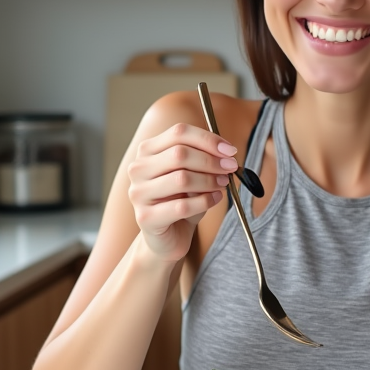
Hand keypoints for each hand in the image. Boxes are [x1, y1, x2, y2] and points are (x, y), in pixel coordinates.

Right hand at [127, 123, 236, 263]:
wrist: (168, 236)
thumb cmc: (181, 200)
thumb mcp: (193, 174)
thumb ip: (204, 159)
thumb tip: (226, 154)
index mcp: (147, 151)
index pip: (178, 133)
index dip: (208, 139)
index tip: (230, 150)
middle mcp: (138, 169)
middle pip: (180, 154)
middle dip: (211, 160)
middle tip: (230, 167)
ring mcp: (139, 193)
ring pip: (182, 179)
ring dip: (209, 180)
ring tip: (222, 184)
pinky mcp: (146, 218)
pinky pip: (182, 206)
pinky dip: (205, 201)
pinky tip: (215, 199)